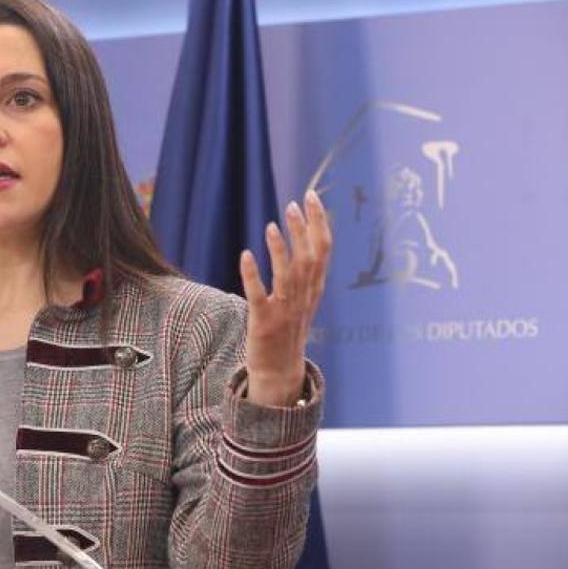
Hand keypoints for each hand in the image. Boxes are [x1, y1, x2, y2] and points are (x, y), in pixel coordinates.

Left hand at [239, 189, 331, 405]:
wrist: (279, 370)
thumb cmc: (288, 330)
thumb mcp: (303, 299)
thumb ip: (306, 272)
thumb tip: (306, 237)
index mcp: (314, 289)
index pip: (323, 250)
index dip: (318, 222)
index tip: (309, 197)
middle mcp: (304, 298)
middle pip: (308, 258)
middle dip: (302, 230)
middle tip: (292, 204)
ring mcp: (285, 311)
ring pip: (287, 276)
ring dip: (280, 250)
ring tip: (272, 225)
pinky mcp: (264, 323)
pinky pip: (259, 296)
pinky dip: (253, 276)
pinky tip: (246, 255)